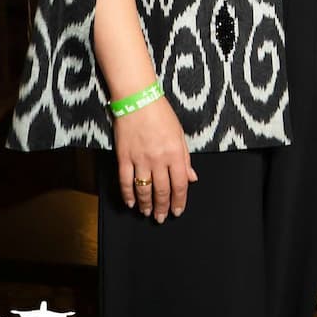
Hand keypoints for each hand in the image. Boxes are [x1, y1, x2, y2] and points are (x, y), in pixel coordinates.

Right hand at [114, 97, 197, 222]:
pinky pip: (125, 181)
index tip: (177, 211)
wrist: (137, 98)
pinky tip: (130, 203)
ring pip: (143, 190)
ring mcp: (140, 159)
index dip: (179, 201)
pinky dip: (128, 195)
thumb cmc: (161, 113)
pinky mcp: (124, 156)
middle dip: (163, 207)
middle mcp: (159, 159)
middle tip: (161, 218)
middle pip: (162, 191)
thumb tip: (192, 178)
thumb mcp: (179, 134)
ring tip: (147, 213)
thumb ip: (186, 158)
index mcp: (175, 152)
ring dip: (146, 205)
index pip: (180, 184)